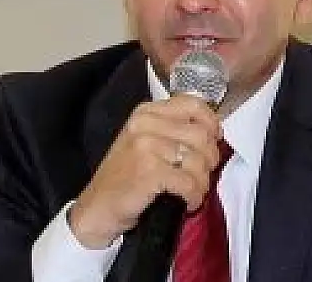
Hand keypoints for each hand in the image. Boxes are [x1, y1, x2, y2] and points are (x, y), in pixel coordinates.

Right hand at [68, 94, 222, 248]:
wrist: (97, 208)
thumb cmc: (125, 177)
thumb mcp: (144, 141)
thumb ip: (174, 129)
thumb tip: (214, 132)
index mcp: (146, 112)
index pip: (193, 104)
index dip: (212, 123)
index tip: (214, 140)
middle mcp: (145, 124)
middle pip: (201, 135)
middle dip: (210, 160)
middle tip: (201, 175)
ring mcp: (146, 146)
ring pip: (198, 161)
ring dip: (202, 183)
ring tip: (192, 191)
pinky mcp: (149, 172)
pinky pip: (190, 183)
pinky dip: (193, 197)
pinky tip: (186, 202)